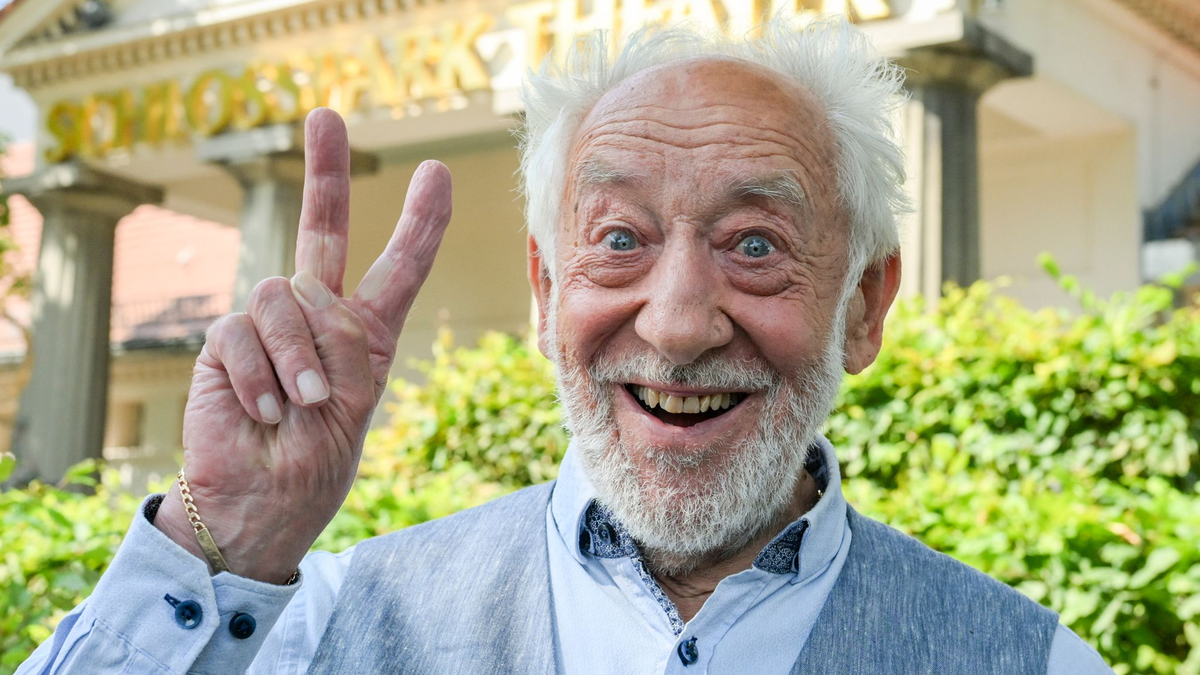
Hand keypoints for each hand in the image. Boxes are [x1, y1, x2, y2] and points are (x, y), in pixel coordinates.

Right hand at [153, 108, 452, 583]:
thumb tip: (297, 297)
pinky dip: (258, 377)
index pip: (397, 267)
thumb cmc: (317, 461)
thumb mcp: (356, 400)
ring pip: (286, 297)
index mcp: (364, 332)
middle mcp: (316, 317)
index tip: (435, 173)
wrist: (262, 505)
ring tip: (300, 407)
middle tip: (327, 115)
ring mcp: (269, 326)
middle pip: (321, 230)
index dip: (418, 222)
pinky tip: (261, 410)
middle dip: (325, 172)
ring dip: (298, 359)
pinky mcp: (224, 343)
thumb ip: (342, 340)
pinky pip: (243, 332)